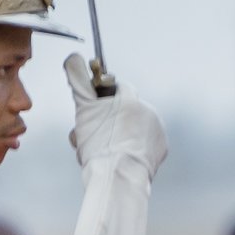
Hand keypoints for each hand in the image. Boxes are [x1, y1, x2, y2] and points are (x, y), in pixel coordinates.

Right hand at [66, 54, 166, 185]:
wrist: (118, 177)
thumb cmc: (99, 145)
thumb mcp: (84, 110)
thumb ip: (78, 82)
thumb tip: (73, 56)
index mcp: (131, 100)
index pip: (118, 86)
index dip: (104, 95)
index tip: (96, 107)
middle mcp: (149, 111)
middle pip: (126, 109)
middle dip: (111, 118)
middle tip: (96, 134)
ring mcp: (158, 130)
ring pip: (135, 126)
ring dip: (122, 133)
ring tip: (108, 149)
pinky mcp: (162, 148)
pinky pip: (145, 142)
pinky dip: (135, 147)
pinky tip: (122, 156)